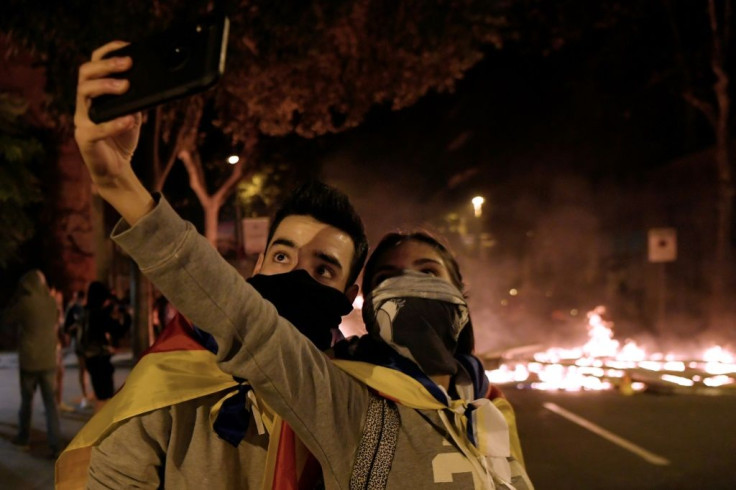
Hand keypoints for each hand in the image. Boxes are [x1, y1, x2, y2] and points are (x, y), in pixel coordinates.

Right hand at [74, 41, 153, 224]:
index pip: (94, 65)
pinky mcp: (85, 139)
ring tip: (125, 86)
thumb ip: (136, 99)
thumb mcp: (133, 114)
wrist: (116, 169)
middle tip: (127, 63)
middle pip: (85, 74)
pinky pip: (96, 129)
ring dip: (105, 86)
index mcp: (94, 95)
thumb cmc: (122, 138)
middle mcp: (84, 104)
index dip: (107, 53)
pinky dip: (114, 123)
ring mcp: (82, 120)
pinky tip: (129, 120)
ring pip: (83, 93)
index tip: (125, 47)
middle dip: (106, 65)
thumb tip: (150, 83)